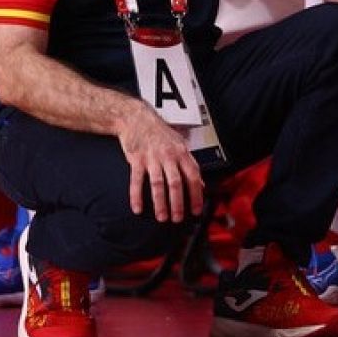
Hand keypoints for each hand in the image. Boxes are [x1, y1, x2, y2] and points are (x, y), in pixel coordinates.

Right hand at [116, 102, 204, 222]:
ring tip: (162, 217)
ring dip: (160, 203)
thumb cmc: (159, 132)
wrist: (137, 118)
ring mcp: (152, 157)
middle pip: (175, 183)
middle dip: (178, 203)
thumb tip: (201, 184)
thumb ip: (189, 164)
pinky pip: (137, 180)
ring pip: (158, 184)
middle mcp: (168, 155)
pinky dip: (136, 196)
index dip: (195, 195)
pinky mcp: (136, 159)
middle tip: (178, 218)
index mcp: (181, 152)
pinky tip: (137, 208)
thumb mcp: (180, 144)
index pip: (192, 176)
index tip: (195, 210)